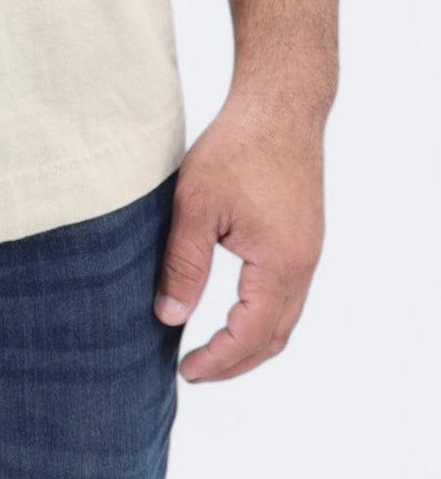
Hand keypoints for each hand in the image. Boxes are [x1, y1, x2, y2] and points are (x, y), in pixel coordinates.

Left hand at [153, 92, 325, 382]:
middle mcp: (303, 264)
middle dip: (235, 362)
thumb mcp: (195, 206)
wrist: (279, 107)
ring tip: (211, 349)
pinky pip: (287, 293)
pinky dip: (261, 314)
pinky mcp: (303, 237)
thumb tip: (170, 317)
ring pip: (284, 317)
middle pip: (274, 337)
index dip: (217, 360)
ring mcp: (308, 251)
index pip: (249, 335)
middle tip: (195, 371)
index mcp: (280, 264)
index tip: (184, 371)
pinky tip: (233, 310)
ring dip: (250, 341)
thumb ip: (183, 265)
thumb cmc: (236, 147)